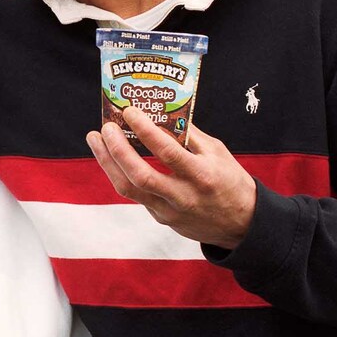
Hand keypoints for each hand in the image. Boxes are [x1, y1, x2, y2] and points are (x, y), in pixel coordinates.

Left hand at [86, 107, 256, 249]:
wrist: (241, 225)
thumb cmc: (230, 182)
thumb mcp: (217, 153)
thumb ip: (190, 135)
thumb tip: (163, 111)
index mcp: (201, 175)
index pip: (167, 151)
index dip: (145, 130)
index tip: (129, 111)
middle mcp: (183, 196)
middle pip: (140, 175)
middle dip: (117, 150)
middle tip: (106, 127)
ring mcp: (169, 211)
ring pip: (128, 188)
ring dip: (107, 162)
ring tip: (95, 139)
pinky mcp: (161, 218)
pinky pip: (135, 194)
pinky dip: (119, 173)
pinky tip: (111, 156)